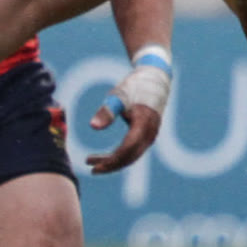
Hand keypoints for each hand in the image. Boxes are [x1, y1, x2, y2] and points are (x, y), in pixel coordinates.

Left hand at [85, 48, 170, 174]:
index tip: (93, 165)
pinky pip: (134, 150)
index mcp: (143, 125)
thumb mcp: (119, 96)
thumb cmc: (135, 86)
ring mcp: (151, 135)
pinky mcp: (148, 134)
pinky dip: (120, 155)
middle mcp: (150, 134)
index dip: (110, 160)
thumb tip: (92, 126)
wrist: (155, 78)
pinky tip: (106, 156)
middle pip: (130, 157)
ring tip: (93, 163)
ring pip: (132, 156)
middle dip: (110, 165)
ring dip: (114, 162)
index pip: (126, 150)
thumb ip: (107, 111)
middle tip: (91, 168)